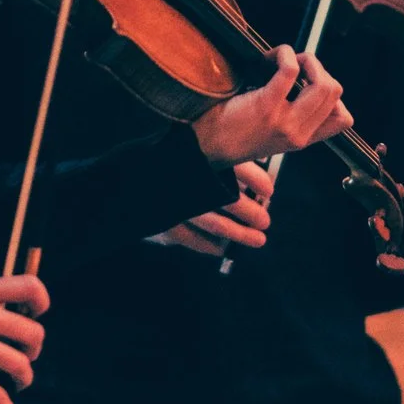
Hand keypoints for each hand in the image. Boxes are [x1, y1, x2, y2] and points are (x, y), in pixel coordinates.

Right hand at [151, 161, 273, 256]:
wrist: (133, 177)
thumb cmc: (177, 165)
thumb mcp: (201, 154)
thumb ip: (228, 162)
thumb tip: (259, 182)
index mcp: (197, 154)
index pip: (233, 164)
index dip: (255, 178)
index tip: (269, 190)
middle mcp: (185, 177)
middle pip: (227, 198)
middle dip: (250, 212)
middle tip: (265, 221)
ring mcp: (174, 201)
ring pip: (213, 223)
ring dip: (238, 233)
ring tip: (257, 240)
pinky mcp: (163, 220)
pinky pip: (190, 238)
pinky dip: (208, 246)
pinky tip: (222, 249)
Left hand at [191, 47, 351, 166]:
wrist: (205, 146)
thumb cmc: (231, 132)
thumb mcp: (272, 133)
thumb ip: (293, 117)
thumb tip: (307, 82)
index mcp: (302, 140)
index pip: (343, 119)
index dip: (333, 96)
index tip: (310, 85)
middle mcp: (298, 133)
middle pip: (335, 93)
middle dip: (319, 69)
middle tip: (297, 67)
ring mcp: (285, 121)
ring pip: (323, 83)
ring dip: (308, 61)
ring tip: (286, 61)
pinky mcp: (267, 106)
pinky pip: (290, 70)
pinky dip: (284, 55)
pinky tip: (270, 57)